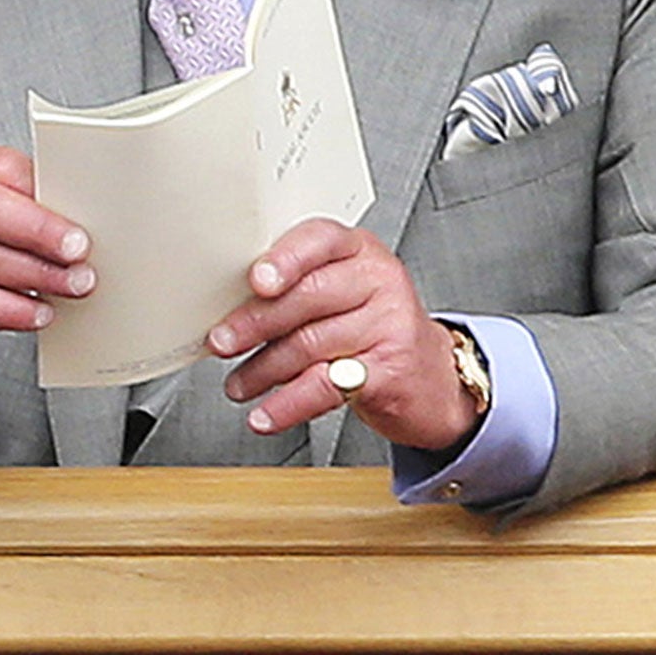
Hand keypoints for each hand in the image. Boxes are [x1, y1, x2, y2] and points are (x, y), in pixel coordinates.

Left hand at [207, 217, 479, 451]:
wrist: (434, 379)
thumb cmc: (372, 325)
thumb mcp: (341, 289)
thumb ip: (296, 284)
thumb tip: (228, 302)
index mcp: (358, 249)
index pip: (319, 240)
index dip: (285, 260)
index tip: (255, 281)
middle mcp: (378, 280)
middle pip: (307, 296)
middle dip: (255, 322)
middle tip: (221, 341)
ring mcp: (390, 325)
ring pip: (310, 344)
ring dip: (262, 369)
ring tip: (238, 384)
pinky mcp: (391, 372)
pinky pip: (326, 386)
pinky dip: (287, 404)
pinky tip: (265, 414)